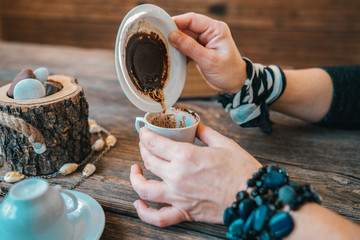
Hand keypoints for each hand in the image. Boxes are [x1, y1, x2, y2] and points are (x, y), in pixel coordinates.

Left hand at [130, 122, 261, 226]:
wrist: (255, 197)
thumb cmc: (242, 170)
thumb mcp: (223, 143)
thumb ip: (204, 132)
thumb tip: (196, 124)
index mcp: (186, 156)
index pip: (154, 143)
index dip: (145, 134)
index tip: (144, 131)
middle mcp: (177, 176)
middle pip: (149, 161)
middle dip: (143, 148)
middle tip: (145, 144)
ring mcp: (178, 196)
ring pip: (145, 189)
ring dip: (136, 178)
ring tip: (136, 171)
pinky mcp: (185, 212)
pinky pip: (159, 217)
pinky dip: (144, 213)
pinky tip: (139, 204)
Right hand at [169, 12, 246, 93]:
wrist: (235, 84)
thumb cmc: (228, 72)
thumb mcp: (209, 61)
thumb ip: (190, 48)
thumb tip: (172, 36)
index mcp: (216, 29)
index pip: (192, 19)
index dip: (177, 22)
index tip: (163, 29)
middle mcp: (210, 32)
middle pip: (187, 27)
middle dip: (175, 35)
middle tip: (162, 43)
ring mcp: (205, 41)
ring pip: (185, 37)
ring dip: (176, 44)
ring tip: (168, 52)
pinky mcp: (200, 49)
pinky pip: (186, 46)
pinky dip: (180, 52)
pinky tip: (175, 58)